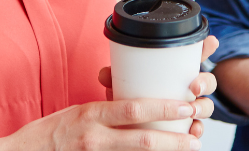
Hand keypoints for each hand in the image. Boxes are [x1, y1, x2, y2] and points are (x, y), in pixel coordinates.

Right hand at [1, 96, 210, 150]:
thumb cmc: (51, 132)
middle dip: (174, 138)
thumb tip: (140, 103)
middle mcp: (93, 137)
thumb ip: (106, 109)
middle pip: (141, 139)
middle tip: (197, 135)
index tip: (186, 106)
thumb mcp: (78, 111)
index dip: (163, 108)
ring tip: (189, 148)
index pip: (132, 108)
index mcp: (91, 114)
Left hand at [97, 35, 218, 137]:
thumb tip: (105, 74)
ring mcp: (189, 109)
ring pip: (206, 106)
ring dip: (204, 107)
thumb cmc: (130, 100)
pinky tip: (193, 132)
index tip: (211, 42)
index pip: (195, 56)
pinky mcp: (186, 128)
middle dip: (206, 81)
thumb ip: (116, 79)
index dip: (206, 47)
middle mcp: (187, 89)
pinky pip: (198, 129)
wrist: (127, 129)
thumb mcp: (123, 87)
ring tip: (194, 110)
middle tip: (195, 86)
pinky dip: (197, 130)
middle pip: (207, 81)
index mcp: (175, 73)